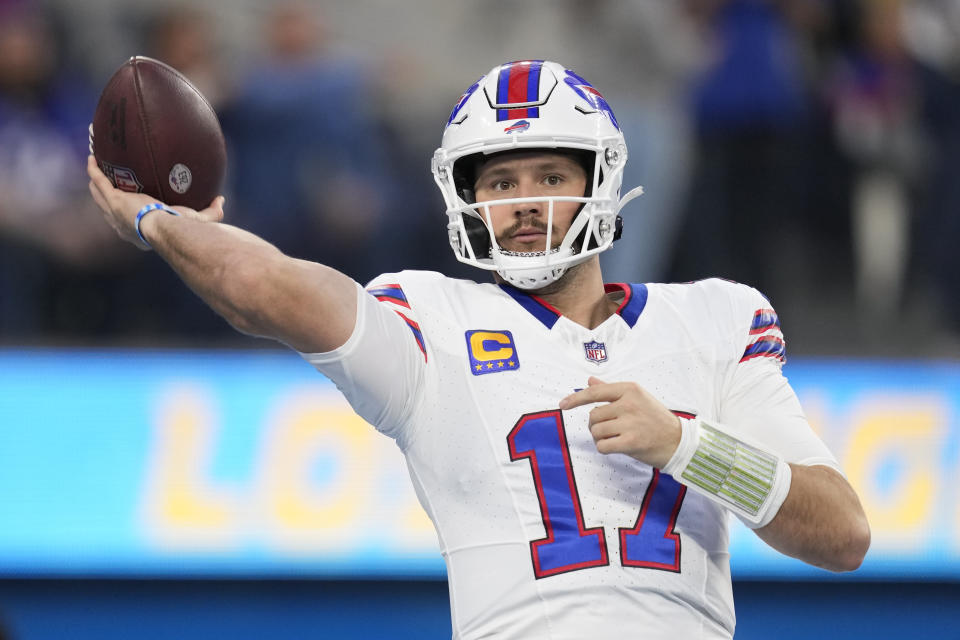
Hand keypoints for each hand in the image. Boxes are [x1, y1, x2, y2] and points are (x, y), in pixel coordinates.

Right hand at [87, 155, 224, 249]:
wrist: (165, 228)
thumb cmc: (181, 229)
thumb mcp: (198, 219)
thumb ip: (211, 211)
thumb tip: (220, 200)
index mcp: (139, 233)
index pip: (130, 225)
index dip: (128, 216)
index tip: (132, 206)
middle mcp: (122, 225)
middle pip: (108, 209)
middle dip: (106, 196)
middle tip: (107, 182)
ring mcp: (114, 212)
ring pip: (99, 195)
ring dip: (97, 182)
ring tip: (96, 167)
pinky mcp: (112, 200)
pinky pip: (99, 181)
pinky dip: (95, 170)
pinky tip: (94, 158)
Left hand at [558, 376, 681, 468]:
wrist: (678, 442)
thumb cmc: (655, 419)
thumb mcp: (637, 398)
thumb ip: (611, 390)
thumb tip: (590, 380)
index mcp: (630, 389)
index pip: (595, 393)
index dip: (576, 399)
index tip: (562, 404)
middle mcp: (629, 403)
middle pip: (593, 415)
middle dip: (596, 425)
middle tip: (612, 429)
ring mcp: (630, 422)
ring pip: (596, 431)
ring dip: (600, 438)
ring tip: (615, 438)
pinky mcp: (631, 442)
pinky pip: (602, 446)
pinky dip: (604, 448)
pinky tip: (617, 447)